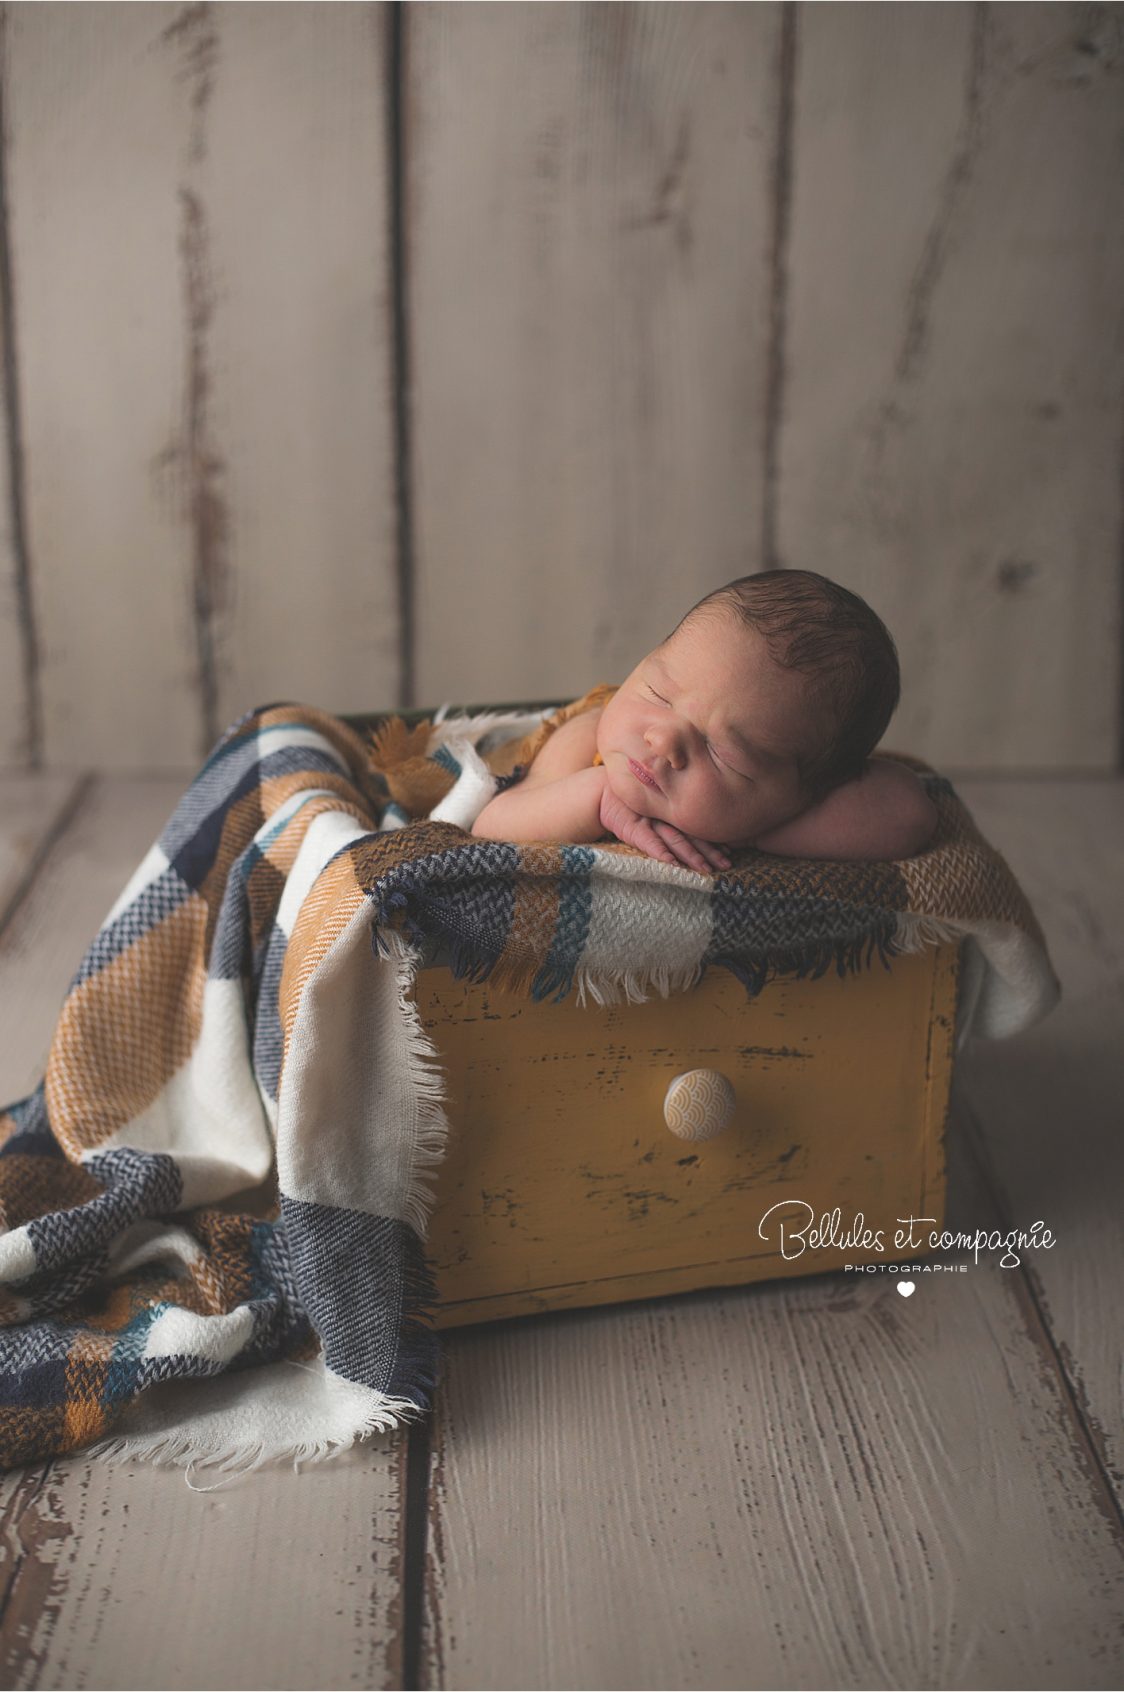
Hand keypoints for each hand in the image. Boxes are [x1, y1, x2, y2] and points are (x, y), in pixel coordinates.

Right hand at [599, 784, 730, 873]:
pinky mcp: (633, 829)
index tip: (730, 852)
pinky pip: (649, 842)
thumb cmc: (631, 803)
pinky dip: (660, 853)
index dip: (713, 841)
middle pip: (691, 836)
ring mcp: (650, 823)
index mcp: (673, 814)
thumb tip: (699, 834)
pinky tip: (672, 863)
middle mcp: (666, 817)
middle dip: (709, 852)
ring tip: (704, 869)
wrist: (603, 793)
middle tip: (726, 865)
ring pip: (675, 840)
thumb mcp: (654, 810)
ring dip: (690, 855)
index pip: (697, 829)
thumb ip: (673, 817)